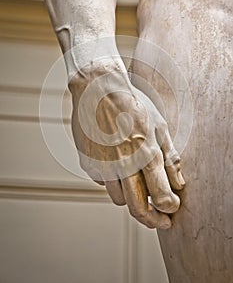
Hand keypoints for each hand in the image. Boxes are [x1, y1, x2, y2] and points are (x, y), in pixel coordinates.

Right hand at [69, 58, 184, 228]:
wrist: (98, 91)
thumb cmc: (132, 106)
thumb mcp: (159, 126)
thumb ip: (170, 158)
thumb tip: (178, 184)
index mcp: (145, 153)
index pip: (161, 195)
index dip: (169, 208)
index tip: (172, 210)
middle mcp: (124, 163)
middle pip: (138, 208)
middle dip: (153, 220)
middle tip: (161, 221)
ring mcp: (103, 165)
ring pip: (119, 199)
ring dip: (130, 196)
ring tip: (134, 181)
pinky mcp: (88, 164)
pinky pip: (103, 183)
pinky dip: (112, 180)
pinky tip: (114, 162)